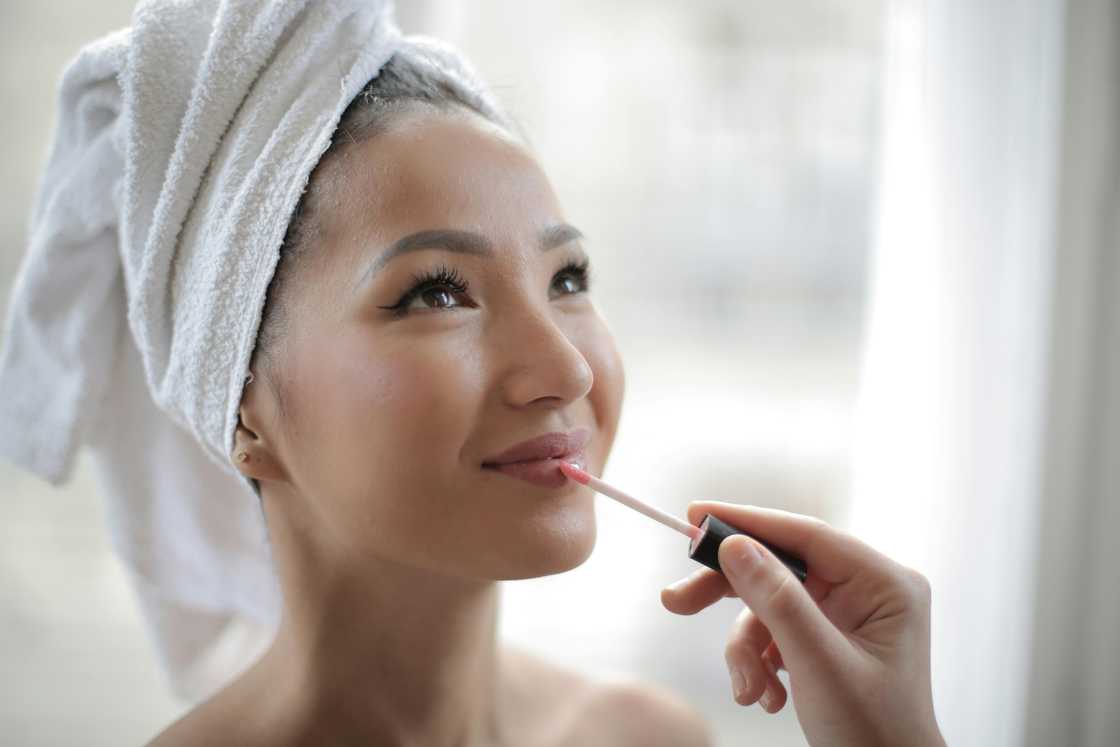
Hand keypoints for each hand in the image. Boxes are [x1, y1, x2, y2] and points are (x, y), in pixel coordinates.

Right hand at [661, 501, 945, 746]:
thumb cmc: (873, 732)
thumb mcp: (819, 665)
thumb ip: (777, 601)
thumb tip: (734, 546)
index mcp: (885, 583)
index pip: (805, 534)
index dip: (747, 522)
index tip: (694, 516)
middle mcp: (867, 589)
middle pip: (779, 566)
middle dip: (731, 594)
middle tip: (678, 601)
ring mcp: (848, 613)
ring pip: (769, 604)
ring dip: (747, 649)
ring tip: (749, 690)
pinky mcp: (828, 636)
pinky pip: (775, 630)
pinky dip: (759, 662)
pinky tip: (767, 696)